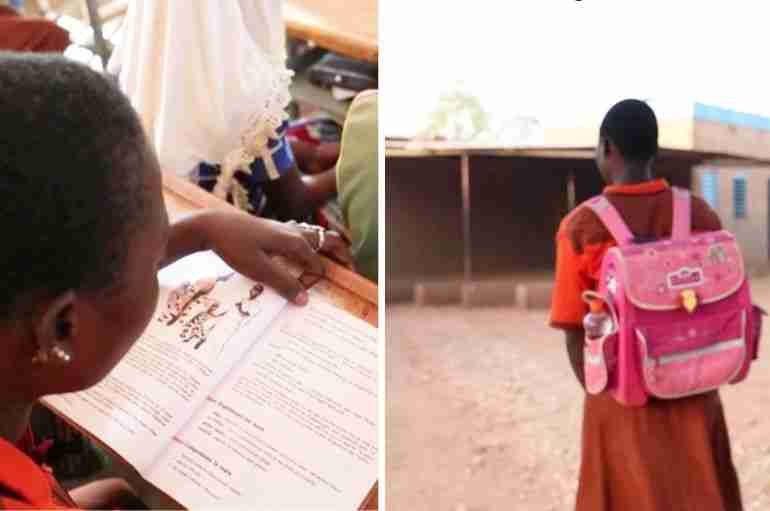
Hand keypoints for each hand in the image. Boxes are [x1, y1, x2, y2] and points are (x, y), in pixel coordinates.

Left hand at [200, 212, 348, 304]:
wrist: (212, 225)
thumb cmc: (234, 246)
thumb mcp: (258, 269)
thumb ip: (283, 283)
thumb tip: (305, 300)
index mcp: (293, 242)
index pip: (317, 264)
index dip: (319, 280)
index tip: (313, 292)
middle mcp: (293, 233)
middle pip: (326, 240)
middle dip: (341, 253)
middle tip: (351, 266)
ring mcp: (284, 228)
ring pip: (314, 235)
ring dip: (326, 246)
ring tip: (335, 257)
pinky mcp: (274, 229)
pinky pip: (302, 235)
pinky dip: (311, 243)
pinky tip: (305, 250)